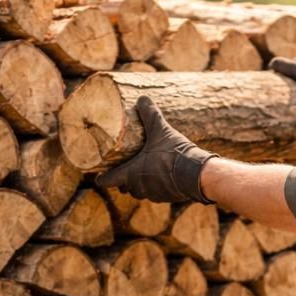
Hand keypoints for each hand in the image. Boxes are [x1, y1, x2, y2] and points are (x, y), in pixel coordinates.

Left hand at [97, 96, 216, 203]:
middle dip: (121, 179)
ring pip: (139, 191)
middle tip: (122, 166)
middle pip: (123, 186)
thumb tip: (142, 98)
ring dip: (138, 183)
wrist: (197, 174)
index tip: (98, 174)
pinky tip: (161, 174)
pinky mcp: (166, 197)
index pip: (107, 181)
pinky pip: (155, 192)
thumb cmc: (173, 154)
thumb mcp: (160, 130)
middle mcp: (138, 188)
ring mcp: (153, 194)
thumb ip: (149, 114)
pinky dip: (155, 185)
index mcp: (130, 174)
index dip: (101, 177)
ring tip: (142, 169)